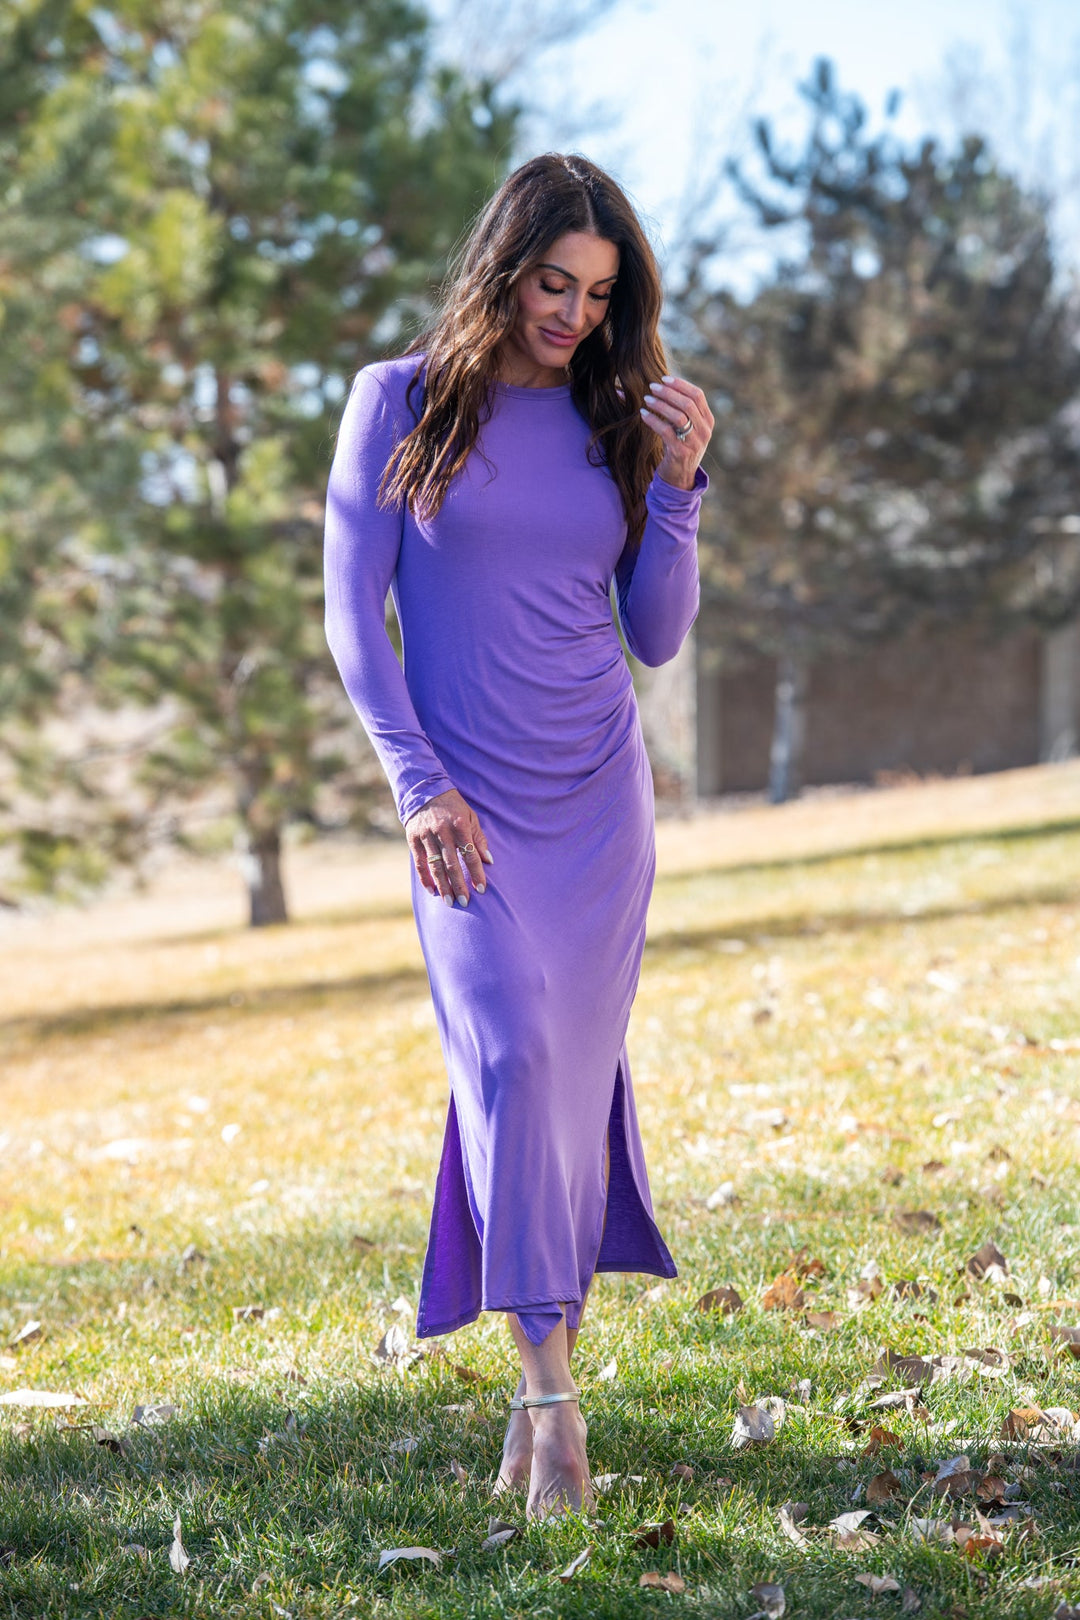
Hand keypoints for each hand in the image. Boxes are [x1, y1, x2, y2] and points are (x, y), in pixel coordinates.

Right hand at [405, 788, 492, 906]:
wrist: (425, 791)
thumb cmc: (453, 807)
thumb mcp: (470, 817)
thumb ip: (479, 839)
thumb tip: (489, 861)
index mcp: (459, 825)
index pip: (470, 854)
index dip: (476, 872)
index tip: (481, 889)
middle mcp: (442, 831)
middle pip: (452, 864)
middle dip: (459, 885)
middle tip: (465, 902)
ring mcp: (426, 836)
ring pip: (435, 866)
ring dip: (442, 886)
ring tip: (449, 902)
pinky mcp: (413, 839)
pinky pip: (419, 862)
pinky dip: (425, 878)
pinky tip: (432, 890)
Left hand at [640, 375, 713, 489]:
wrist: (680, 477)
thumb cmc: (679, 446)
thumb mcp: (687, 428)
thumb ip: (682, 409)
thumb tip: (662, 386)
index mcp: (708, 421)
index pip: (698, 395)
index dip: (681, 385)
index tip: (664, 379)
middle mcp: (705, 431)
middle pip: (688, 403)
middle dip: (669, 392)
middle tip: (652, 387)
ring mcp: (695, 443)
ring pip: (678, 416)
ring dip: (660, 405)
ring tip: (646, 399)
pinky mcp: (681, 453)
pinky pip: (666, 431)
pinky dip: (653, 421)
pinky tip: (643, 415)